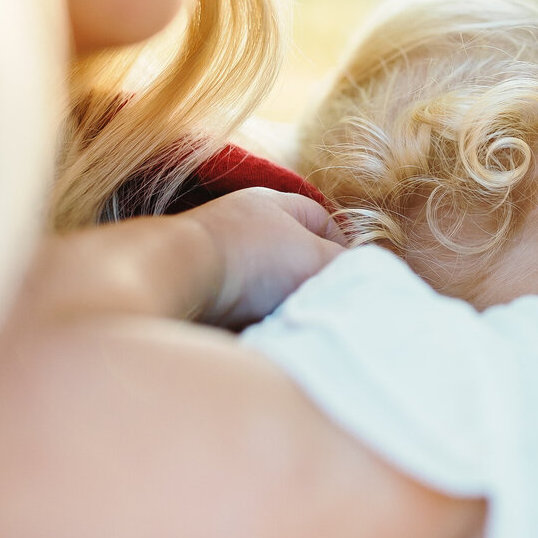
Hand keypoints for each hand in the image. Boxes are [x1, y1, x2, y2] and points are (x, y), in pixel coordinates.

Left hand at [182, 188, 345, 330]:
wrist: (173, 278)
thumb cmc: (251, 258)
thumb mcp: (315, 260)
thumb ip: (347, 268)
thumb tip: (363, 281)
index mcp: (273, 203)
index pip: (322, 221)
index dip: (343, 251)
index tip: (354, 281)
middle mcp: (240, 223)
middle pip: (291, 255)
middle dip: (308, 284)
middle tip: (324, 308)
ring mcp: (214, 255)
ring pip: (262, 285)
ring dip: (277, 307)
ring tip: (289, 326)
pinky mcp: (192, 288)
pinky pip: (234, 307)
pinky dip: (248, 321)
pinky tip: (256, 335)